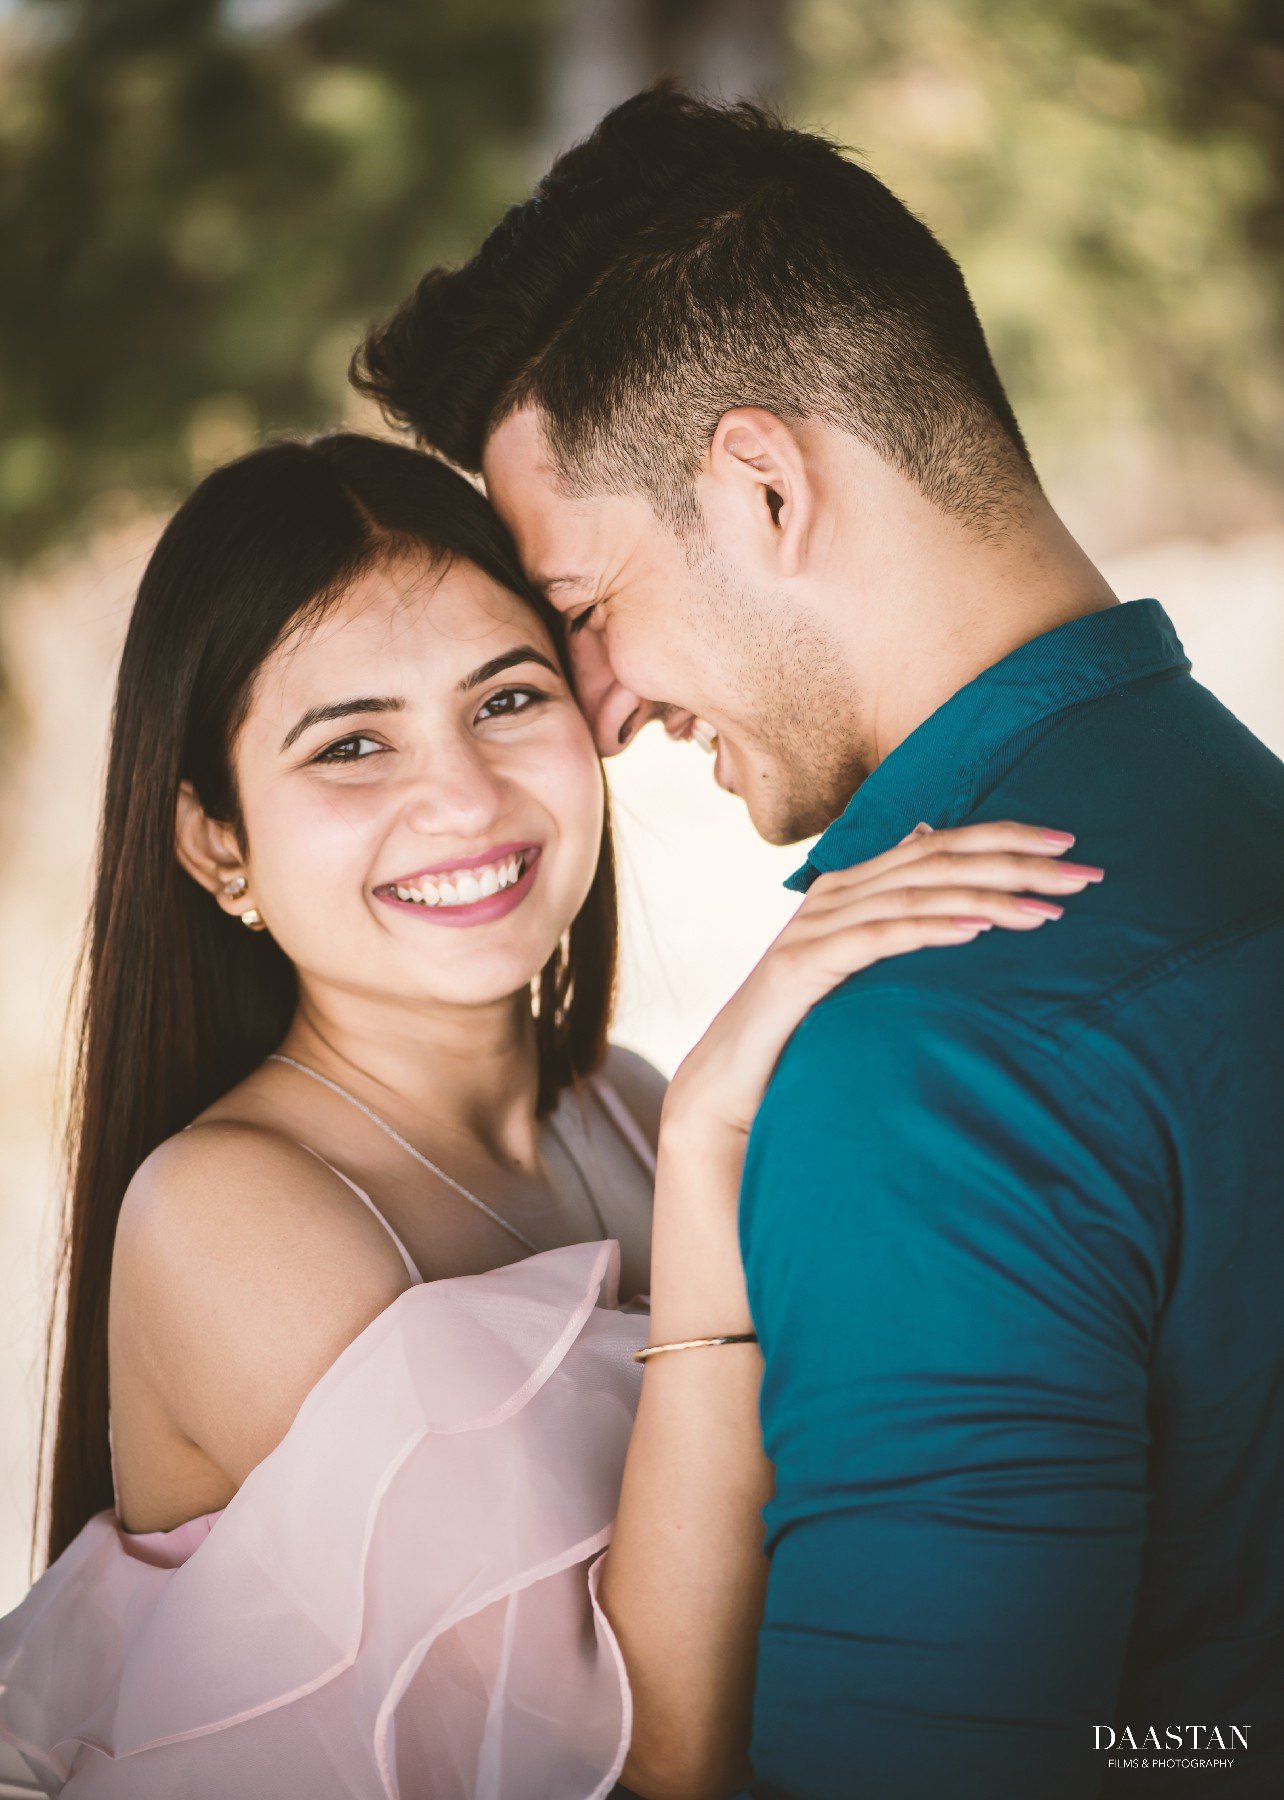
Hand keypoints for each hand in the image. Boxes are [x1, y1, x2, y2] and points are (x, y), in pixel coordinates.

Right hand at [662, 821, 1102, 1146]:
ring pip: (915, 894)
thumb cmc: (802, 1025)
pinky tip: (977, 930)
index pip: (942, 844)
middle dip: (1017, 863)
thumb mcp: (857, 962)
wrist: (730, 1078)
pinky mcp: (802, 966)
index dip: (1006, 838)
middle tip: (1084, 874)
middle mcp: (836, 894)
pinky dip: (930, 928)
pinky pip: (878, 939)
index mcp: (854, 885)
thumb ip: (895, 912)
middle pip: (939, 861)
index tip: (1070, 846)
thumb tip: (931, 846)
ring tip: (1049, 910)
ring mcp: (816, 926)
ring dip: (989, 897)